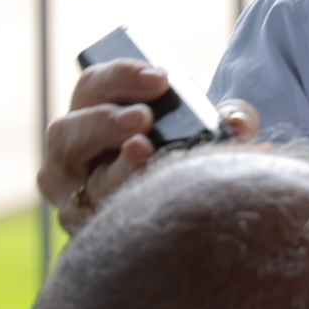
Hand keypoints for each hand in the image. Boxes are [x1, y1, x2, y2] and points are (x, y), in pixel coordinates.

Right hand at [38, 59, 258, 233]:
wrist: (185, 207)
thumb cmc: (187, 155)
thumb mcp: (207, 131)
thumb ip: (227, 118)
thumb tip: (238, 124)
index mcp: (92, 112)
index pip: (92, 87)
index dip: (122, 76)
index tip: (161, 79)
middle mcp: (73, 154)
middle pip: (69, 133)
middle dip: (105, 122)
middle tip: (144, 118)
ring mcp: (74, 197)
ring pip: (81, 181)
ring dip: (113, 167)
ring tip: (142, 153)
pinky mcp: (88, 231)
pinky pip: (98, 224)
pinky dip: (126, 210)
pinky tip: (151, 202)